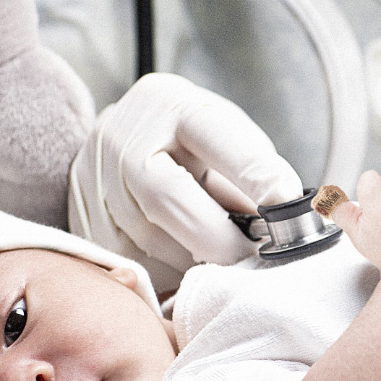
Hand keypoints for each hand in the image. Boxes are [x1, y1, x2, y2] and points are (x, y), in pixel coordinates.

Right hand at [69, 73, 302, 293]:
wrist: (116, 145)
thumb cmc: (188, 145)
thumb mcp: (220, 140)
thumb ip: (249, 175)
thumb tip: (288, 224)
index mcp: (168, 104)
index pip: (218, 139)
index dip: (258, 177)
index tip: (292, 209)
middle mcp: (123, 138)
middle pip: (170, 200)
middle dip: (221, 240)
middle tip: (257, 260)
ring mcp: (95, 184)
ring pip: (150, 243)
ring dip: (198, 264)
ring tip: (228, 266)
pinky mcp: (87, 227)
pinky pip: (135, 267)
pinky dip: (173, 276)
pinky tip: (192, 270)